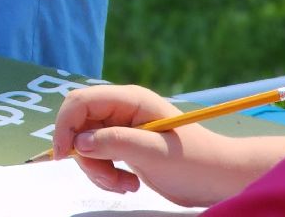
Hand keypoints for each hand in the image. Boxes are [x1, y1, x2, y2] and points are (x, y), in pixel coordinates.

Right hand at [53, 85, 237, 206]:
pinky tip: (129, 183)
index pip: (80, 102)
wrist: (221, 180)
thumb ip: (114, 142)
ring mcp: (121, 128)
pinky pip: (98, 157)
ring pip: (86, 145)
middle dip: (85, 154)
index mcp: (129, 99)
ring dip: (98, 169)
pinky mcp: (123, 146)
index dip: (65, 125)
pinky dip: (106, 174)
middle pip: (79, 125)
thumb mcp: (154, 153)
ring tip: (126, 185)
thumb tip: (78, 143)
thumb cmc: (195, 161)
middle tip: (107, 178)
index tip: (63, 155)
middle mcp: (121, 110)